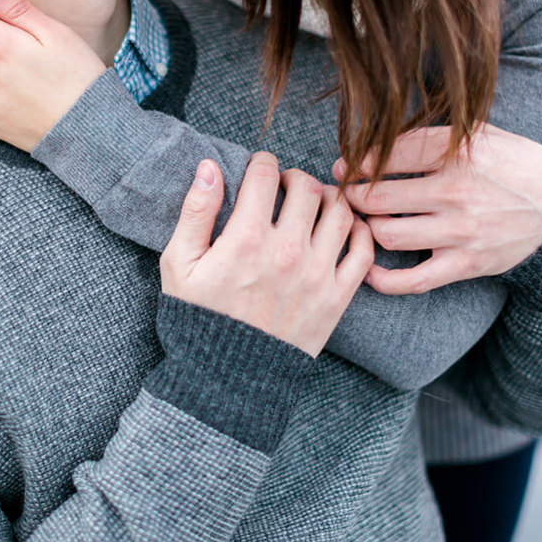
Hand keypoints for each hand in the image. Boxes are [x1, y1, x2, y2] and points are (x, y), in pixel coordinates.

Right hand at [161, 153, 373, 357]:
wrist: (228, 379)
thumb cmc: (199, 318)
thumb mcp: (179, 264)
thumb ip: (195, 211)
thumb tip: (208, 166)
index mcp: (246, 239)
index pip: (265, 175)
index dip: (262, 163)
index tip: (259, 170)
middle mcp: (287, 251)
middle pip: (307, 187)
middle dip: (295, 177)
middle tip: (286, 186)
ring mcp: (317, 274)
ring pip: (339, 212)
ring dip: (328, 198)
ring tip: (314, 203)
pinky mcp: (337, 297)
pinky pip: (362, 251)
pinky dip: (358, 230)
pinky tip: (342, 228)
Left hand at [333, 124, 541, 294]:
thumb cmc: (510, 162)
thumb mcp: (475, 133)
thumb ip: (425, 137)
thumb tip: (368, 147)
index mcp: (458, 153)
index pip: (388, 156)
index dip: (356, 162)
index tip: (344, 167)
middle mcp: (457, 193)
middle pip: (378, 198)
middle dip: (352, 196)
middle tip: (344, 195)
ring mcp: (462, 232)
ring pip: (388, 236)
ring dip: (368, 228)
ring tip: (366, 221)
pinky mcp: (467, 263)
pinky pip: (413, 280)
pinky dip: (384, 280)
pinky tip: (370, 269)